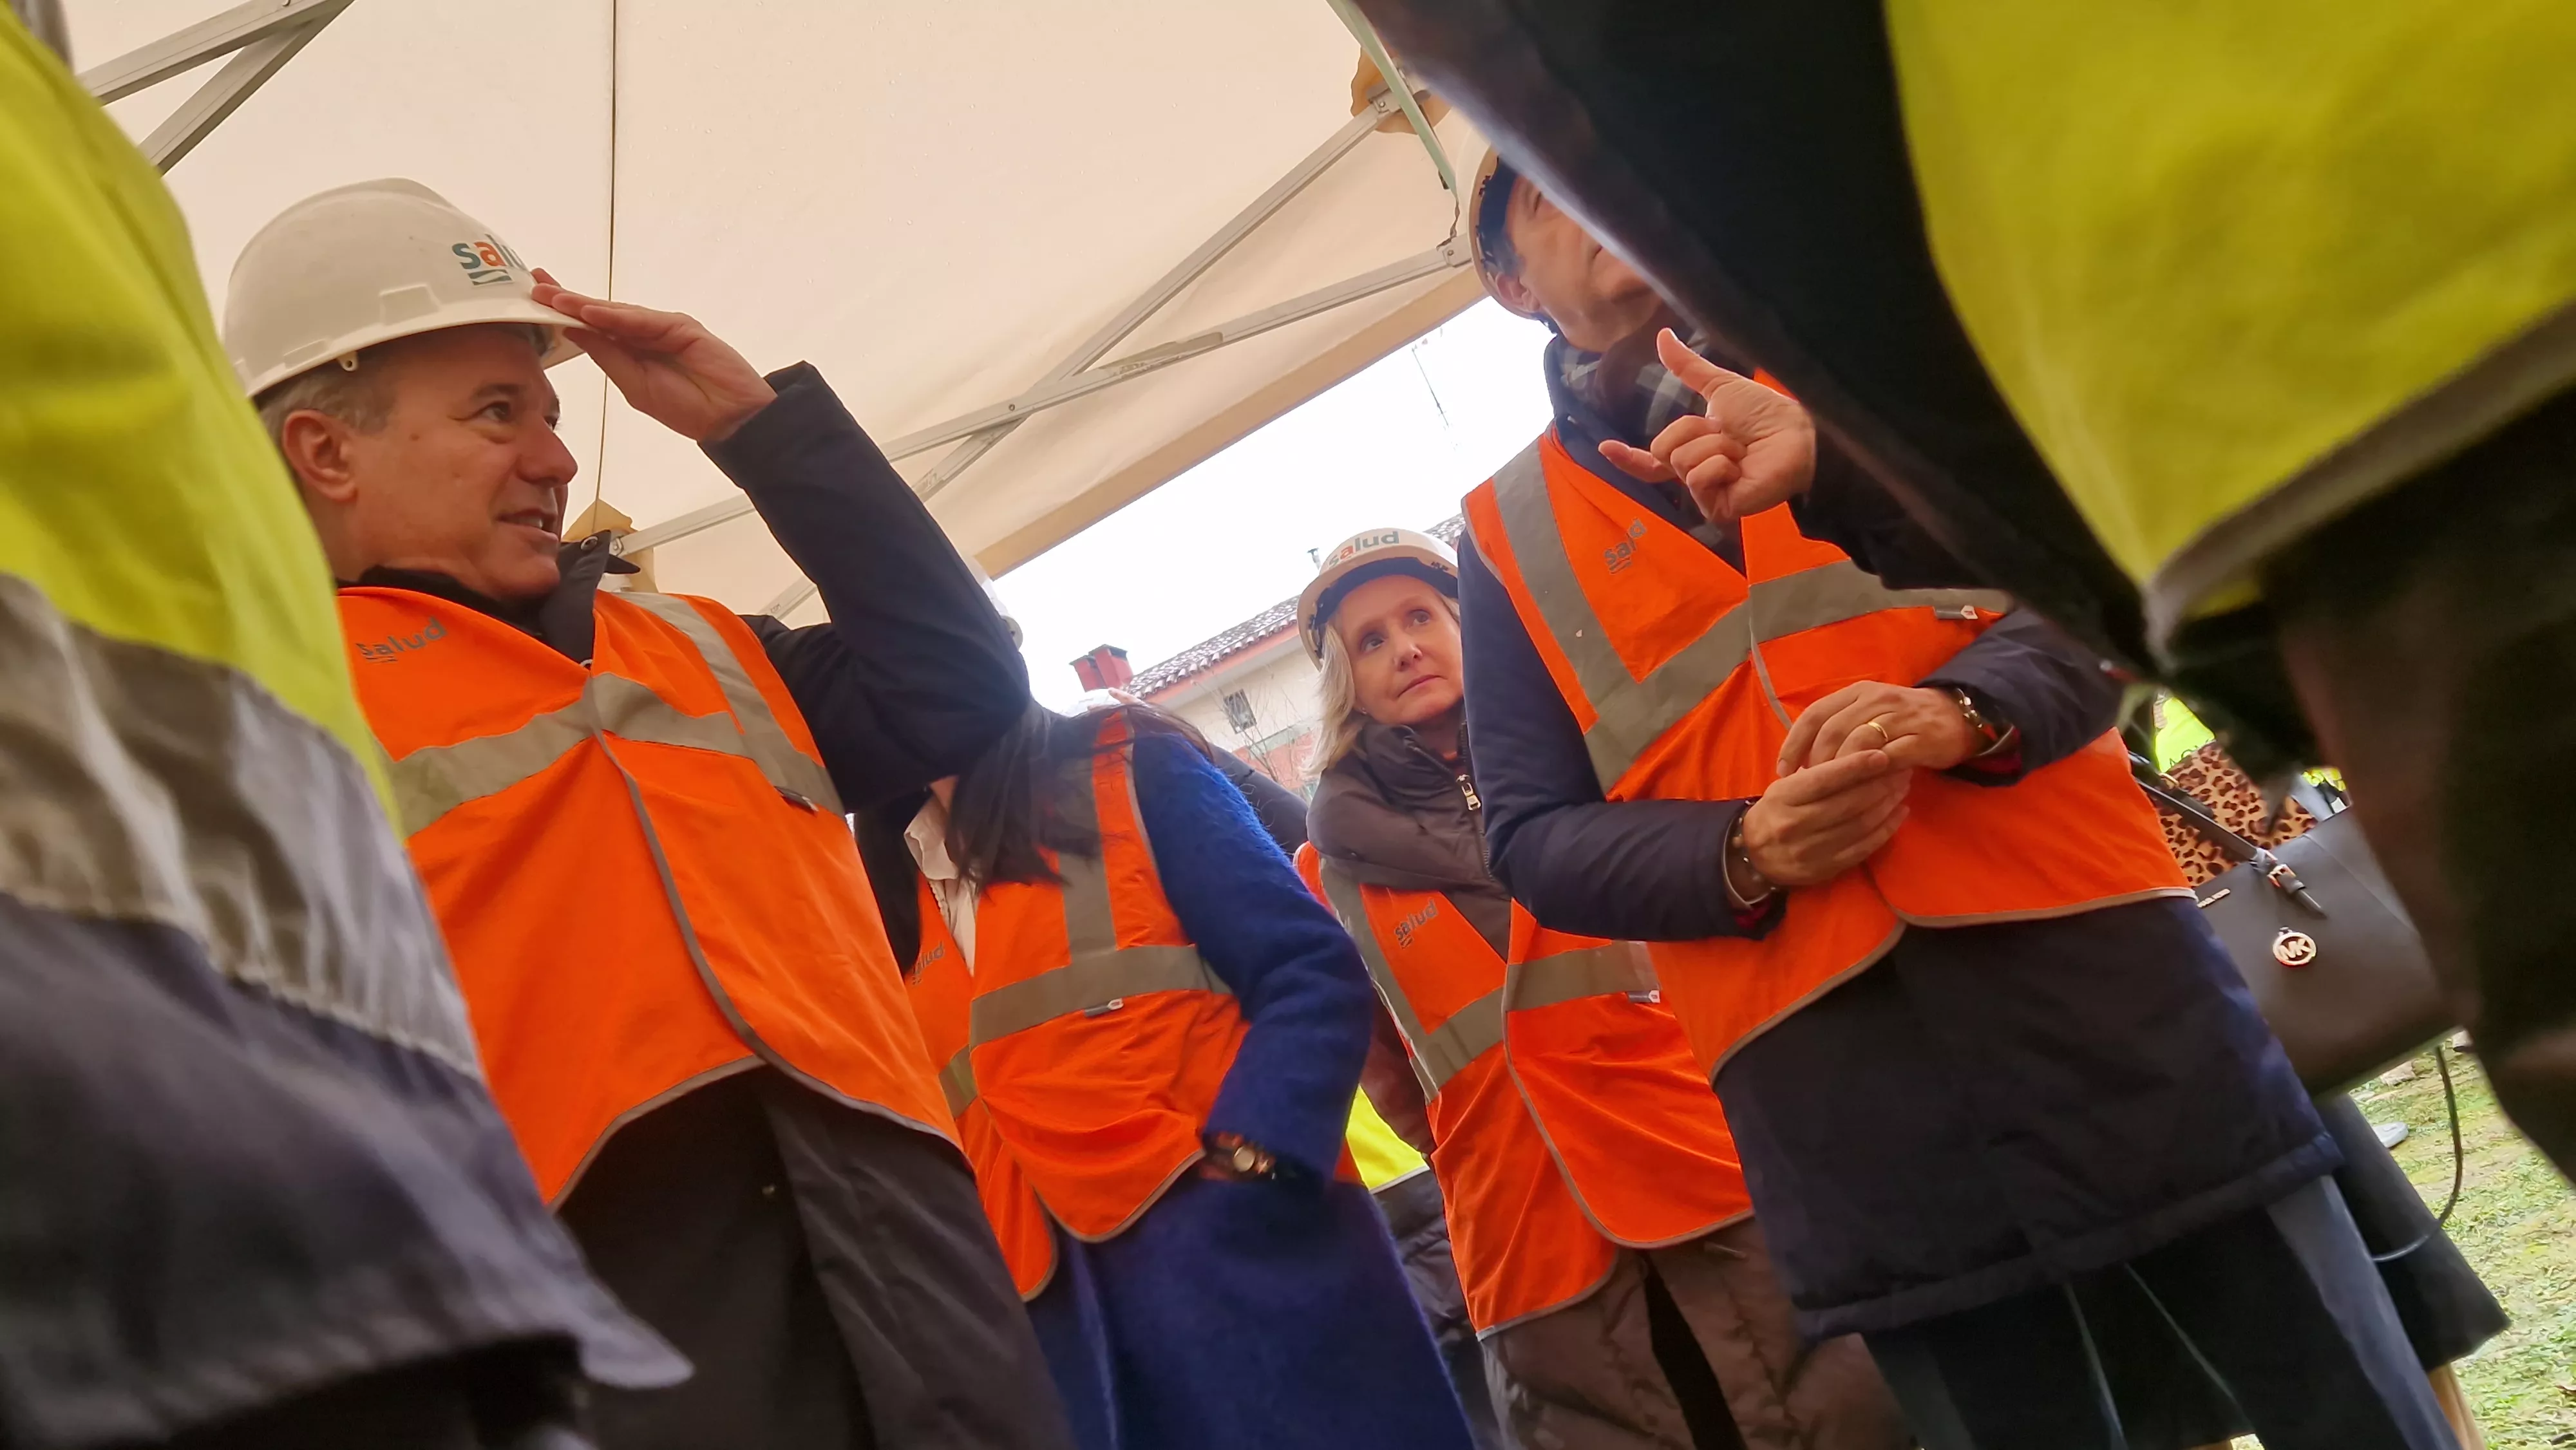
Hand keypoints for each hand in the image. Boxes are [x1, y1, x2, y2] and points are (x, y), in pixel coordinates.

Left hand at [532, 269, 776, 442]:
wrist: (731, 418)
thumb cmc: (687, 408)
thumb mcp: (634, 387)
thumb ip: (607, 356)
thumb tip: (572, 330)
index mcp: (629, 352)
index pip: (590, 327)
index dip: (563, 312)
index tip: (534, 299)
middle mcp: (642, 334)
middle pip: (599, 312)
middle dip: (566, 298)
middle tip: (534, 284)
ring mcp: (662, 328)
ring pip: (616, 312)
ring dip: (583, 304)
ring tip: (552, 297)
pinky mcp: (681, 326)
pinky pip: (643, 321)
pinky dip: (616, 317)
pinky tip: (590, 313)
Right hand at [1598, 329, 1816, 521]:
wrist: (1797, 434)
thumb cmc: (1766, 413)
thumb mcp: (1719, 386)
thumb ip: (1687, 367)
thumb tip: (1662, 335)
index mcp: (1694, 450)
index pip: (1653, 459)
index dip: (1628, 457)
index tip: (1604, 447)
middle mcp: (1697, 474)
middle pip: (1664, 449)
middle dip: (1693, 431)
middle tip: (1727, 434)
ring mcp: (1707, 494)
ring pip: (1681, 461)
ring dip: (1714, 446)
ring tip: (1740, 451)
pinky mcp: (1719, 507)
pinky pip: (1698, 478)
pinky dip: (1721, 464)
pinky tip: (1741, 466)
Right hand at [1739, 751, 1911, 886]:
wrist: (1754, 856)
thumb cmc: (1776, 811)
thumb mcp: (1784, 787)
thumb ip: (1816, 774)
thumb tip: (1860, 753)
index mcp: (1783, 798)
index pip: (1824, 780)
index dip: (1856, 766)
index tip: (1882, 754)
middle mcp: (1795, 824)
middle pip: (1848, 802)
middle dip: (1880, 784)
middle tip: (1902, 768)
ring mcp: (1811, 850)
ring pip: (1860, 825)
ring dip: (1887, 804)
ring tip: (1902, 786)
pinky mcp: (1826, 869)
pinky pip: (1863, 848)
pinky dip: (1886, 830)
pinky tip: (1899, 813)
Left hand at [1777, 682, 1978, 774]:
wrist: (1957, 717)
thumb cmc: (1904, 720)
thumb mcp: (1869, 714)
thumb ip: (1839, 728)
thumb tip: (1801, 759)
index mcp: (1857, 693)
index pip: (1815, 713)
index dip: (1794, 743)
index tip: (1782, 770)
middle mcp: (1876, 700)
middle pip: (1832, 730)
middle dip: (1814, 762)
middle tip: (1807, 786)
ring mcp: (1898, 717)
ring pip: (1856, 744)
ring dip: (1839, 771)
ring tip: (1830, 792)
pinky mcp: (1919, 738)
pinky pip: (1887, 758)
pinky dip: (1869, 776)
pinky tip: (1860, 792)